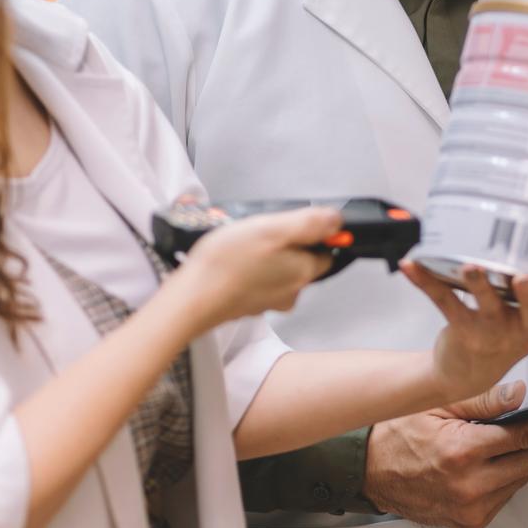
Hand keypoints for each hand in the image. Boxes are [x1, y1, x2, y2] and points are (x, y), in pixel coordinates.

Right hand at [172, 206, 344, 331]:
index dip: (315, 234)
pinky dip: (246, 269)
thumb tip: (337, 222)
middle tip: (260, 231)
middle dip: (284, 243)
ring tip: (241, 243)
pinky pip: (254, 280)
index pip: (326, 253)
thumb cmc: (228, 263)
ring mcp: (266, 301)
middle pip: (299, 260)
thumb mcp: (273, 229)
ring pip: (276, 269)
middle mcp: (289, 293)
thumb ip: (310, 224)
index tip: (292, 223)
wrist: (189, 299)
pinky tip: (230, 260)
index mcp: (302, 274)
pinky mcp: (245, 304)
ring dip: (263, 255)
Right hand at [364, 380, 527, 527]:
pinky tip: (492, 460)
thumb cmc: (398, 431)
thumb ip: (483, 400)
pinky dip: (508, 476)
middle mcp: (471, 486)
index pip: (527, 436)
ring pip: (521, 479)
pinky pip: (505, 496)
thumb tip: (521, 394)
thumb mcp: (439, 403)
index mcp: (463, 452)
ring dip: (525, 457)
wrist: (369, 470)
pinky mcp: (469, 523)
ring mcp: (471, 509)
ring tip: (508, 437)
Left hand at [399, 262, 527, 403]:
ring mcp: (491, 328)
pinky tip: (411, 265)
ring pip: (486, 304)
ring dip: (478, 283)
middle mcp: (523, 327)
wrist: (469, 371)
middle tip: (527, 277)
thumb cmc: (513, 331)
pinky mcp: (460, 325)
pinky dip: (425, 280)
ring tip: (470, 265)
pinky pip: (441, 298)